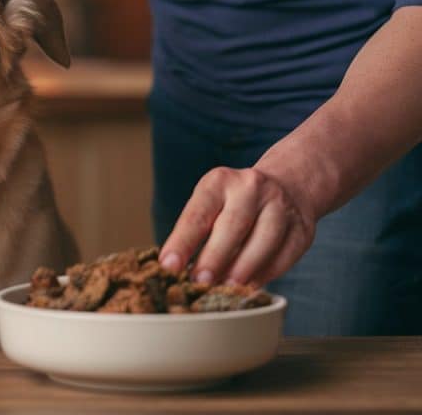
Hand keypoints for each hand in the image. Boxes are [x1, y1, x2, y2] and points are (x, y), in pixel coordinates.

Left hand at [159, 166, 316, 286]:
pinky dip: (267, 273)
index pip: (198, 214)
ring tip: (226, 288)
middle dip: (214, 257)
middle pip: (233, 225)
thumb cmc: (235, 203)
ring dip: (244, 268)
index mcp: (220, 182)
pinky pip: (285, 255)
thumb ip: (195, 233)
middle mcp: (252, 189)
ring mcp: (281, 206)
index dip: (182, 242)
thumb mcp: (210, 203)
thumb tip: (176, 272)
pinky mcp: (302, 228)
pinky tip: (250, 286)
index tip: (168, 266)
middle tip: (199, 281)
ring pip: (264, 239)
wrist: (288, 185)